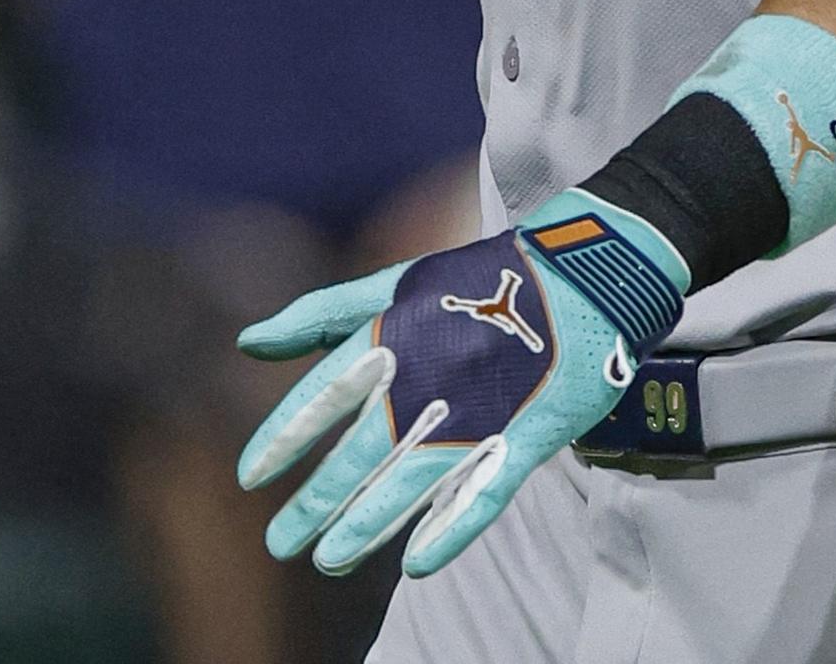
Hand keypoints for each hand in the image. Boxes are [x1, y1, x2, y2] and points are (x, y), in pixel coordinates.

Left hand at [235, 192, 685, 577]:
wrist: (589, 273)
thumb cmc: (482, 279)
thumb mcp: (397, 283)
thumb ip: (321, 315)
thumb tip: (246, 343)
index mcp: (397, 331)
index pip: (326, 392)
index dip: (284, 436)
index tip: (248, 478)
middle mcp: (433, 371)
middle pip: (363, 448)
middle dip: (317, 500)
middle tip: (279, 543)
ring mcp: (483, 405)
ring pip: (416, 478)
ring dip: (369, 523)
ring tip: (329, 558)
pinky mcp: (530, 432)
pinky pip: (487, 488)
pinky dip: (454, 527)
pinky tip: (418, 563)